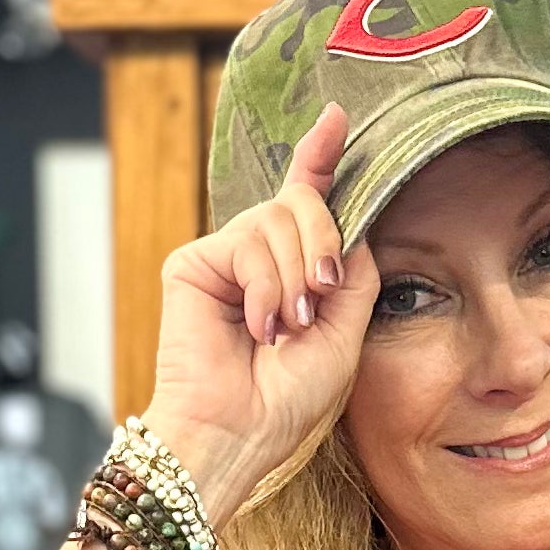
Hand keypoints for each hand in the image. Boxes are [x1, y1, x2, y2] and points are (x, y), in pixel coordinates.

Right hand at [142, 100, 379, 522]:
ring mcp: (224, 257)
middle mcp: (257, 257)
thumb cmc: (288, 398)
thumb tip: (352, 222)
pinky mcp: (194, 263)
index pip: (308, 203)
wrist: (240, 432)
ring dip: (295, 277)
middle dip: (323, 244)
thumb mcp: (345, 331)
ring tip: (285, 328)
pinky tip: (259, 327)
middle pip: (304, 204)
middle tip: (319, 297)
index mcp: (293, 272)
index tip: (336, 118)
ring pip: (280, 219)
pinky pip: (249, 242)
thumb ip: (355, 272)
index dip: (320, 159)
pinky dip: (266, 288)